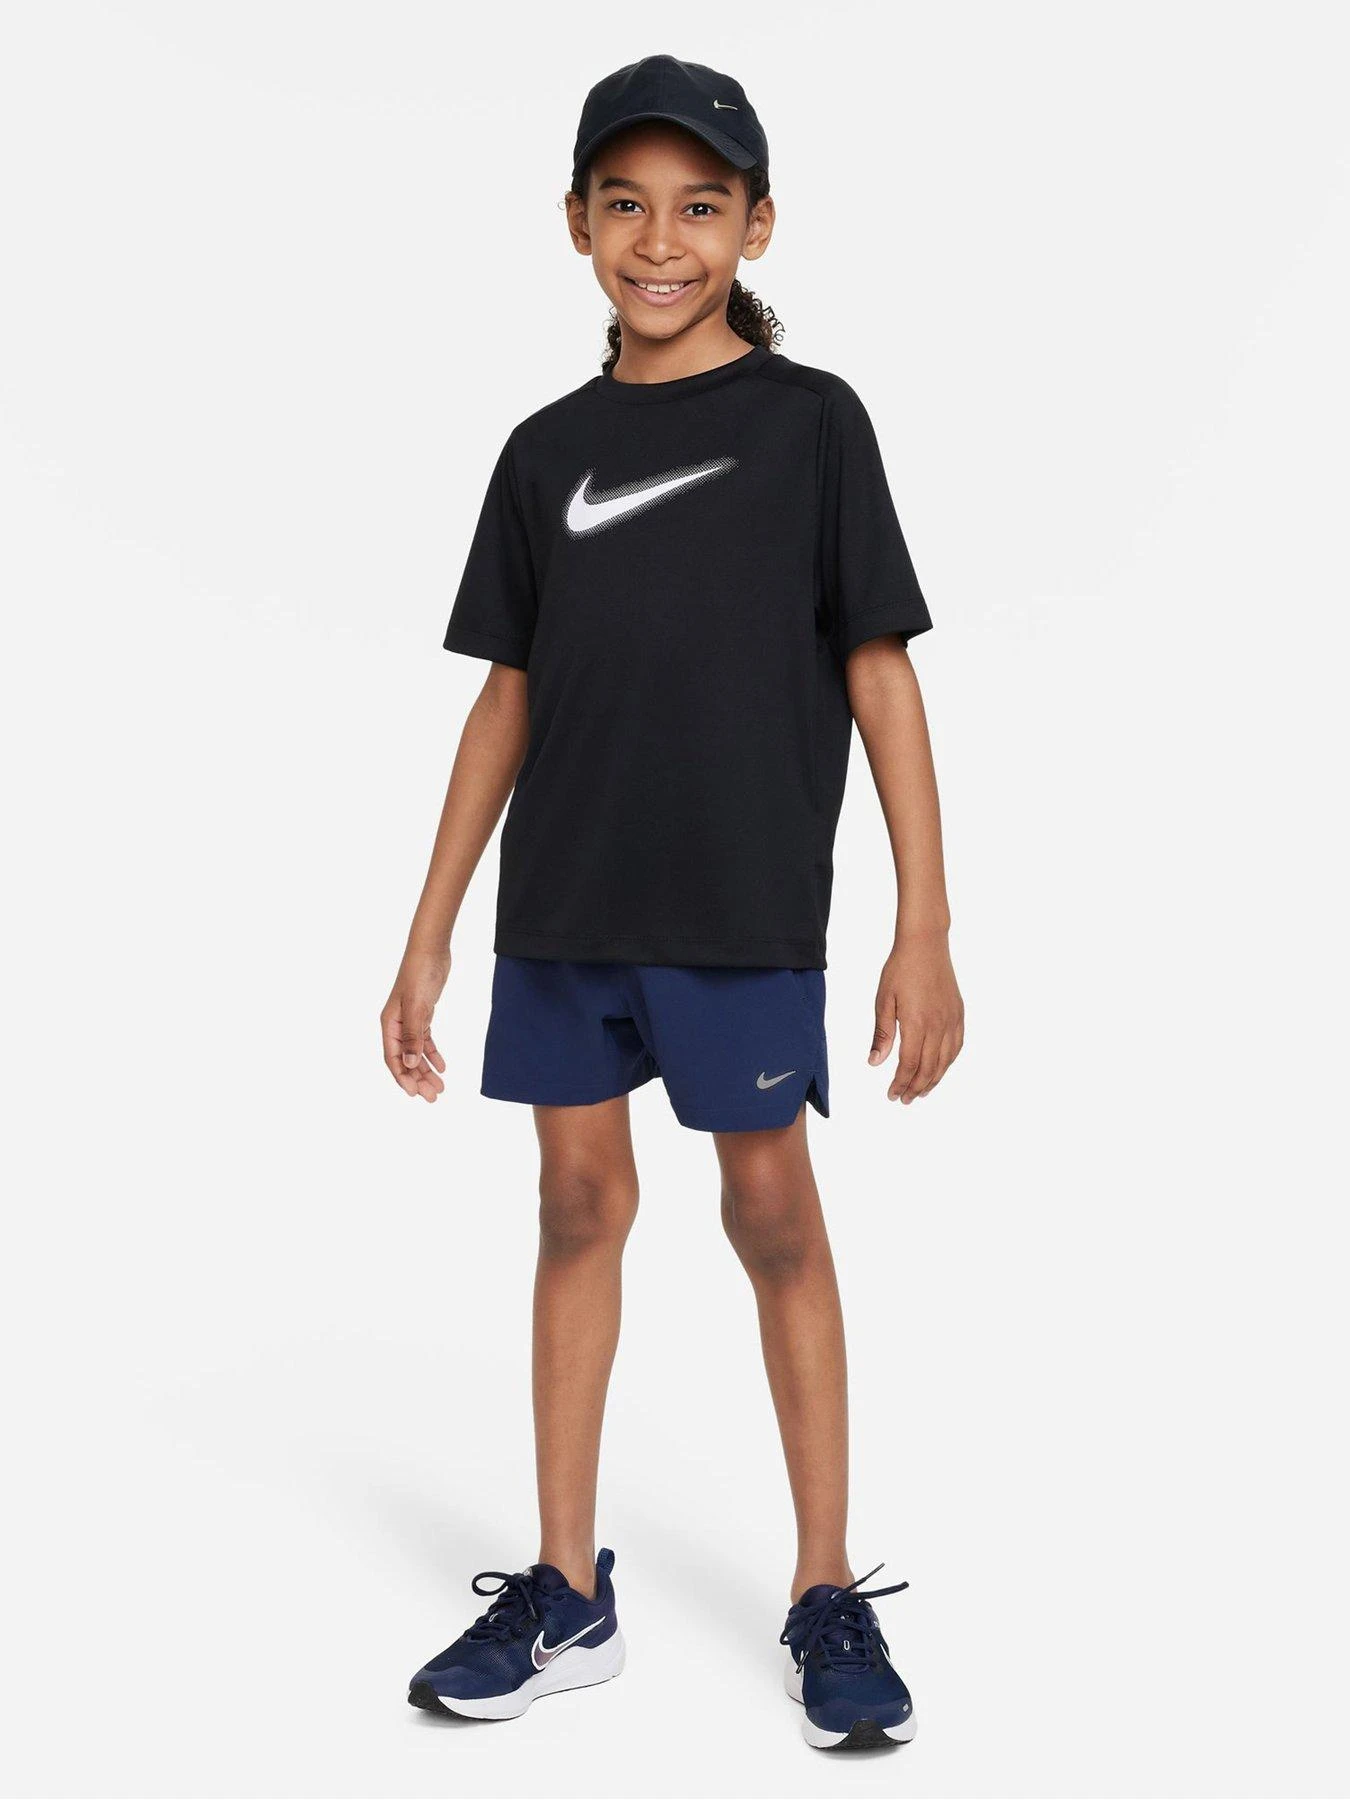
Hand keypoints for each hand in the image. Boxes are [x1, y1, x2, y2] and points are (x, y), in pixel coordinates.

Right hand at [381, 947, 450, 1101]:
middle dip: (418, 1079)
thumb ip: (413, 1036)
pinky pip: (425, 1040)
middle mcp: (396, 1025)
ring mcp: (409, 1021)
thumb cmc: (419, 975)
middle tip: (434, 1097)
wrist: (431, 950)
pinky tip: (442, 1066)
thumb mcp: (417, 1007)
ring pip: (416, 1052)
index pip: (393, 1059)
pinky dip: (433, 1054)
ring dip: (426, 1070)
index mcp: (390, 1024)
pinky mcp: (423, 1015)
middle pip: (405, 1060)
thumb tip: (409, 1064)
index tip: (415, 1095)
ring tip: (440, 1087)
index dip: (403, 1078)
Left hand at [869, 932, 963, 1103]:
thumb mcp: (883, 1000)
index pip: (909, 1065)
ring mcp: (952, 1020)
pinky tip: (940, 1068)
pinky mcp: (959, 1014)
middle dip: (916, 1087)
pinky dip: (948, 1062)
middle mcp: (938, 1025)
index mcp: (917, 1024)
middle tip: (905, 1099)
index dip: (901, 1083)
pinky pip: (957, 1046)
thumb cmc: (900, 969)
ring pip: (945, 1061)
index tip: (892, 1094)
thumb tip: (875, 1062)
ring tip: (921, 1091)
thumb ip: (882, 1034)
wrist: (925, 945)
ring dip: (933, 1079)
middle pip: (928, 1068)